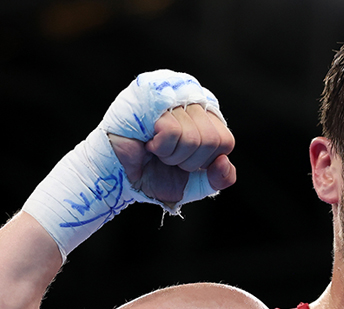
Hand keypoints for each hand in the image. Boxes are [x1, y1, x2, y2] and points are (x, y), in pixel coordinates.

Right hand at [108, 104, 236, 205]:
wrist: (118, 178)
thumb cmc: (153, 174)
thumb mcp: (195, 182)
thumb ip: (219, 178)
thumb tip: (225, 161)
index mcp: (205, 113)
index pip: (225, 141)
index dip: (204, 161)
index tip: (182, 160)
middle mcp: (190, 95)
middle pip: (212, 140)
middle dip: (188, 160)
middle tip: (165, 156)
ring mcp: (170, 90)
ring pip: (194, 137)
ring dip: (171, 155)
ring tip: (154, 148)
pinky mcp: (150, 95)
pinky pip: (173, 131)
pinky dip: (160, 147)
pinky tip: (147, 142)